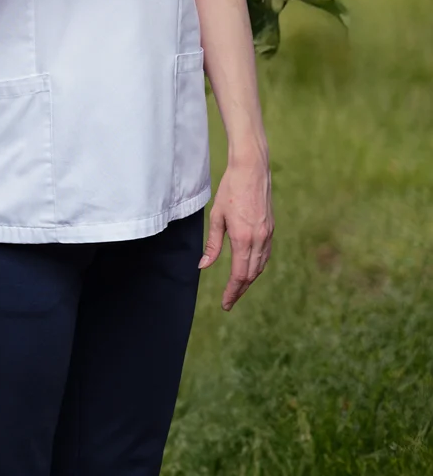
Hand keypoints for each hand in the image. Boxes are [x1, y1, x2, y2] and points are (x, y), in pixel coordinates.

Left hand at [203, 149, 272, 309]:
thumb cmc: (230, 190)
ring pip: (260, 267)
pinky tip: (249, 270)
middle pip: (251, 275)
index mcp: (243, 238)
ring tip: (237, 289)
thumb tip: (204, 266)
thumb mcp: (216, 216)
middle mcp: (259, 240)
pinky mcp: (271, 231)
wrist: (252, 171)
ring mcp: (267, 236)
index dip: (232, 291)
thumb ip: (213, 244)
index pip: (239, 274)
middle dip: (239, 290)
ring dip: (249, 280)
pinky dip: (257, 267)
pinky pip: (265, 256)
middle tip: (229, 302)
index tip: (225, 304)